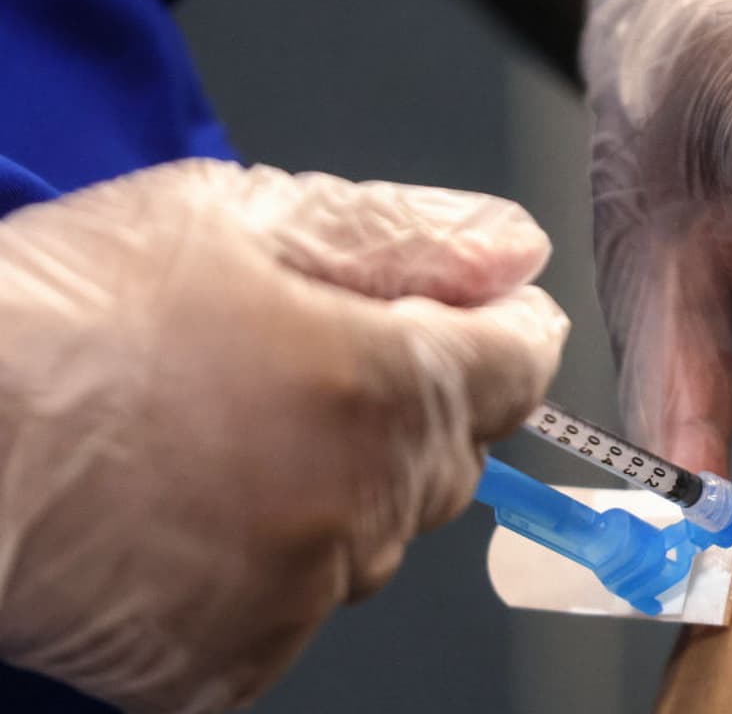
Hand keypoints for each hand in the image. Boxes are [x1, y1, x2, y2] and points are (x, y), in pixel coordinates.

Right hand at [0, 159, 568, 711]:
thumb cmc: (58, 317)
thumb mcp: (235, 219)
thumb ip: (405, 236)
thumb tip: (512, 253)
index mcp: (383, 385)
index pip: (520, 368)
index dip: (500, 329)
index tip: (467, 312)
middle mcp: (363, 505)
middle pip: (451, 453)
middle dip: (404, 401)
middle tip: (297, 358)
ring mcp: (302, 595)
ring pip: (377, 530)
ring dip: (337, 482)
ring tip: (218, 433)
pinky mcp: (235, 664)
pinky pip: (302, 600)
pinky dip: (272, 555)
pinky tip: (191, 509)